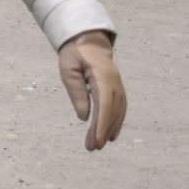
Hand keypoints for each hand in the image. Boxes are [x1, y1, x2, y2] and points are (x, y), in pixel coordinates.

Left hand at [57, 30, 125, 150]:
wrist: (89, 41)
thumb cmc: (75, 54)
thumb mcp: (69, 70)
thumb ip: (76, 92)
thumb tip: (84, 117)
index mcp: (102, 77)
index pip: (104, 105)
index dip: (102, 124)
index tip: (96, 140)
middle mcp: (114, 83)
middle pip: (111, 111)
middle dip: (103, 131)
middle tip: (92, 148)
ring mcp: (118, 86)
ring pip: (117, 112)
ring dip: (108, 129)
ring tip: (97, 145)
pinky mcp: (117, 89)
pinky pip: (120, 108)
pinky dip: (116, 122)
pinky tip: (109, 134)